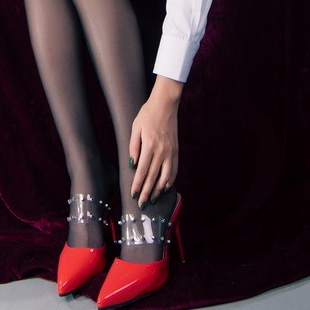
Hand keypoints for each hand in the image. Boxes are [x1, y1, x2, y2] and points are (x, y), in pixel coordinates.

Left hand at [129, 76, 182, 206]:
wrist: (165, 105)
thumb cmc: (147, 115)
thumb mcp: (135, 128)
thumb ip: (133, 147)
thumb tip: (133, 164)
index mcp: (149, 146)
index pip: (142, 171)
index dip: (138, 185)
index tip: (133, 195)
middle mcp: (162, 151)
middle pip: (153, 177)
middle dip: (147, 192)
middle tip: (142, 204)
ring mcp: (171, 152)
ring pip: (165, 177)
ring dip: (158, 190)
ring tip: (153, 199)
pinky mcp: (176, 151)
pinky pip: (174, 170)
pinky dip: (169, 181)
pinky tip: (165, 187)